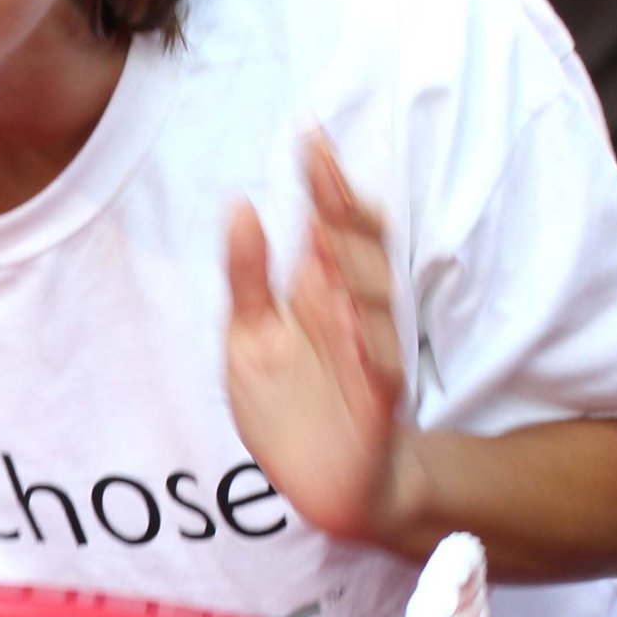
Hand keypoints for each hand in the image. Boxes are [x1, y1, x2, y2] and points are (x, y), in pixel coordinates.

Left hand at [225, 131, 409, 546]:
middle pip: (356, 249)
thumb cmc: (287, 402)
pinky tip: (353, 316)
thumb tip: (239, 204)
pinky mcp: (374, 401)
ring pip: (371, 299)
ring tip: (330, 224)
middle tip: (323, 161)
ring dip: (354, 262)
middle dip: (342, 206)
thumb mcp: (248, 334)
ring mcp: (366, 354)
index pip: (329, 224)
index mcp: (319, 290)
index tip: (309, 135)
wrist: (323, 482)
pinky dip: (367, 342)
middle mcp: (349, 313)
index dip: (324, 181)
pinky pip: (377, 366)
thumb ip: (247, 274)